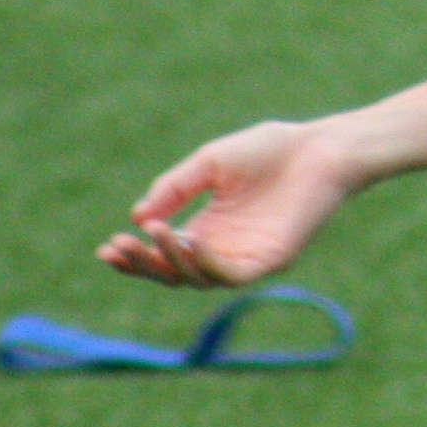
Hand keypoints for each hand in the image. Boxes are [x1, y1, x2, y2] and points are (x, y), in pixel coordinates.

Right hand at [97, 118, 358, 287]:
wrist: (319, 147)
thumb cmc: (269, 150)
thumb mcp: (210, 163)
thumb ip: (175, 188)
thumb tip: (136, 216)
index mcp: (208, 229)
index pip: (164, 254)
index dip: (135, 254)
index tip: (106, 247)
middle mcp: (223, 249)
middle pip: (173, 273)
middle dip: (142, 265)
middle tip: (116, 249)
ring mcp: (246, 257)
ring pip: (197, 278)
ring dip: (170, 261)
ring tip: (152, 235)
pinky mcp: (269, 260)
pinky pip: (231, 275)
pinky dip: (206, 264)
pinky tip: (190, 243)